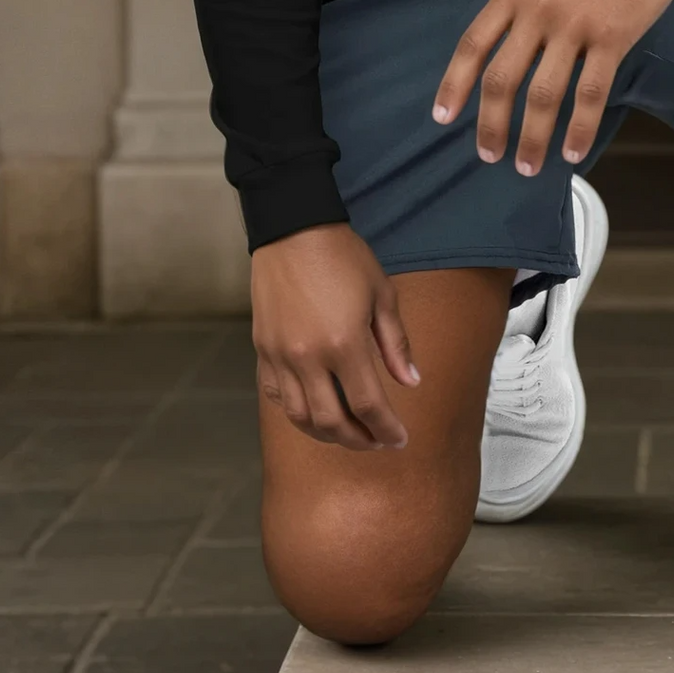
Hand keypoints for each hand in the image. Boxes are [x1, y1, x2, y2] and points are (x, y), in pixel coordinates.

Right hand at [250, 223, 419, 447]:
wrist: (294, 231)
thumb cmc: (343, 258)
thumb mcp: (382, 295)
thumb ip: (395, 344)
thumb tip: (411, 382)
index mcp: (344, 344)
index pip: (369, 406)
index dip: (387, 429)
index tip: (400, 439)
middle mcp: (308, 358)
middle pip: (333, 423)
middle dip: (359, 440)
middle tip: (377, 442)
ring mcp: (280, 357)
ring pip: (300, 418)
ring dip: (326, 435)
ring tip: (348, 433)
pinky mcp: (262, 351)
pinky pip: (277, 397)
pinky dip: (296, 413)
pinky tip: (314, 411)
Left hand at [432, 0, 673, 175]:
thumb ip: (521, 10)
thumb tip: (508, 59)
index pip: (472, 45)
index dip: (454, 84)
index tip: (443, 117)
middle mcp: (536, 10)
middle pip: (502, 78)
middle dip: (491, 125)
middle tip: (489, 155)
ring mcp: (574, 25)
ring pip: (543, 94)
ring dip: (532, 138)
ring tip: (526, 166)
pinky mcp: (611, 38)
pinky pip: (589, 93)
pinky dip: (579, 128)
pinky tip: (573, 151)